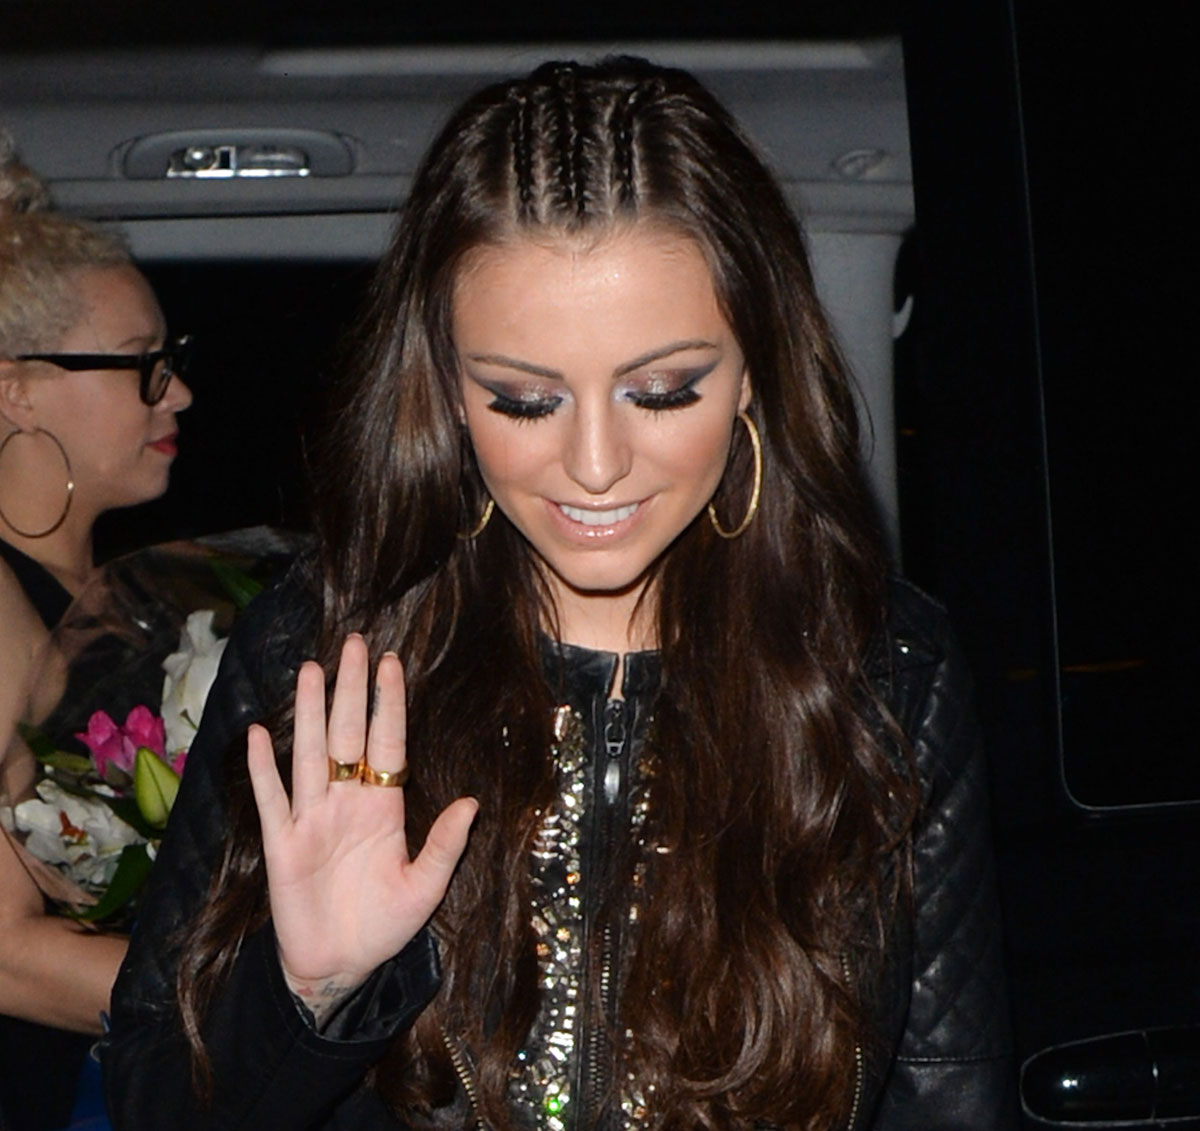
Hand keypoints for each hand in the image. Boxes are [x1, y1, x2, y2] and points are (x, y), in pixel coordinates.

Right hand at [247, 635, 476, 1022]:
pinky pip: (270, 797)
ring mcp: (312, 818)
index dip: (389, 704)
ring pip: (311, 753)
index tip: (392, 663)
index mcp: (385, 807)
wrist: (338, 966)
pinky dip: (262, 767)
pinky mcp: (281, 842)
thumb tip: (472, 803)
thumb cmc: (384, 925)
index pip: (387, 743)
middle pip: (349, 734)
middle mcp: (347, 802)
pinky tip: (258, 733)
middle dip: (352, 689)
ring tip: (312, 669)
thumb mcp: (425, 888)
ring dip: (311, 712)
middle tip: (355, 644)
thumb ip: (445, 846)